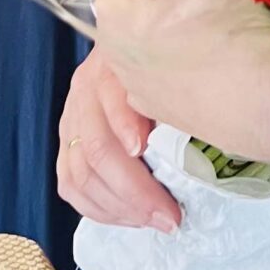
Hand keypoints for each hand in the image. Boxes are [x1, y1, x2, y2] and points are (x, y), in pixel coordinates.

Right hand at [58, 50, 180, 230]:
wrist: (137, 48)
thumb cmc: (168, 62)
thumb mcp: (176, 68)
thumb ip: (178, 95)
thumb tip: (202, 132)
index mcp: (113, 65)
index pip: (112, 101)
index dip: (126, 127)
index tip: (145, 153)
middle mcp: (85, 91)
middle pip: (97, 149)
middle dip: (134, 191)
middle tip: (169, 216)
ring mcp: (71, 118)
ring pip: (80, 174)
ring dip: (118, 207)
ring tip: (154, 222)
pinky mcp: (66, 143)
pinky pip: (70, 184)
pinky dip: (97, 208)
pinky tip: (127, 218)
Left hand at [90, 0, 269, 165]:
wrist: (261, 101)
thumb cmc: (220, 26)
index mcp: (109, 8)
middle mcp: (114, 51)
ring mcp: (143, 86)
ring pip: (166, 31)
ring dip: (190, 21)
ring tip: (228, 19)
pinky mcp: (174, 110)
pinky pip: (184, 67)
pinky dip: (200, 57)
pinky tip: (225, 53)